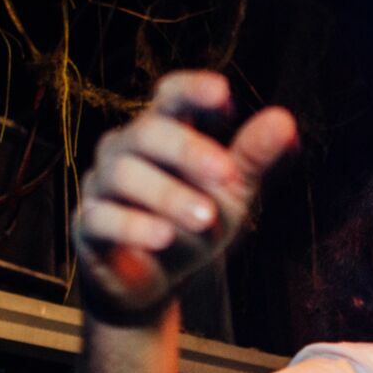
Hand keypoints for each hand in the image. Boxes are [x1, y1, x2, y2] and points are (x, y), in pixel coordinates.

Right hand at [72, 70, 297, 318]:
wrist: (153, 282)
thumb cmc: (192, 222)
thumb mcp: (230, 192)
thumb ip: (253, 158)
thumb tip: (285, 121)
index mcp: (163, 131)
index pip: (171, 96)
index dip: (192, 90)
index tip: (224, 94)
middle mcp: (125, 149)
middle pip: (148, 132)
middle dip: (189, 150)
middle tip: (228, 173)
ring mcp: (101, 186)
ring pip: (124, 174)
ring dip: (169, 195)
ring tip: (206, 218)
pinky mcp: (87, 225)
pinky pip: (101, 217)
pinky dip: (134, 227)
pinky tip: (164, 237)